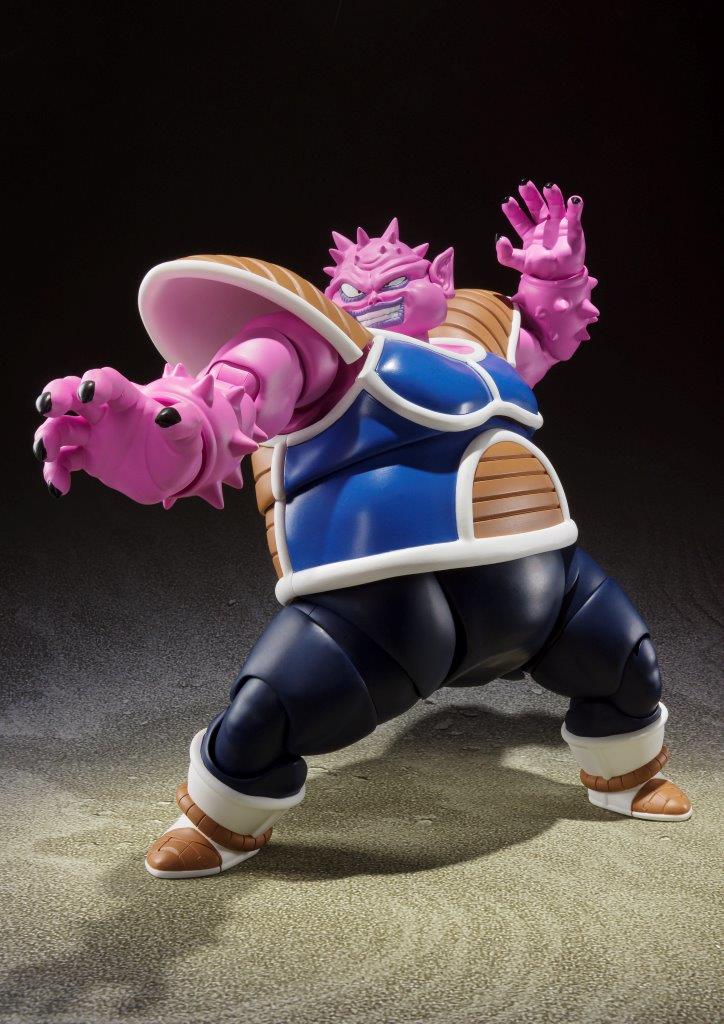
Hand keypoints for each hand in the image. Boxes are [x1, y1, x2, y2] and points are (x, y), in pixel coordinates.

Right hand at [34, 367, 203, 503]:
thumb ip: (184, 424)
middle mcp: (106, 413)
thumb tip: (168, 418)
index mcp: (129, 399)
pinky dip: (54, 472)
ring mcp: (94, 435)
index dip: (95, 383)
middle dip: (56, 395)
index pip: (107, 381)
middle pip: (71, 393)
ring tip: (47, 454)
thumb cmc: (181, 448)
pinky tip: (60, 488)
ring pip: (60, 427)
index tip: (87, 393)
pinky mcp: (88, 459)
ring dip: (47, 436)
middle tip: (48, 407)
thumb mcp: (190, 437)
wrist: (174, 477)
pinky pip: (63, 462)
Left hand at [496, 181, 585, 279]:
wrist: (562, 279)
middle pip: (536, 206)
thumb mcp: (521, 263)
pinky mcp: (574, 228)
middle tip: (523, 184)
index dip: (513, 210)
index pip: (520, 219)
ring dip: (553, 195)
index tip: (506, 201)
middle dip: (530, 196)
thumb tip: (499, 239)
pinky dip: (575, 207)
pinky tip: (573, 200)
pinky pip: (574, 215)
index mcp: (530, 233)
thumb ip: (506, 255)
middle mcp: (544, 226)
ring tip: (549, 187)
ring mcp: (559, 224)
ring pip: (555, 205)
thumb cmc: (541, 271)